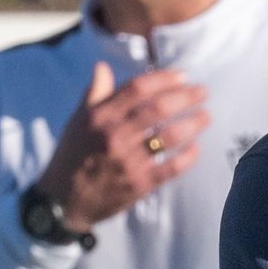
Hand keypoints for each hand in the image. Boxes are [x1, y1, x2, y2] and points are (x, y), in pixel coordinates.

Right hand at [33, 62, 206, 232]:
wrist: (61, 202)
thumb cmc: (72, 155)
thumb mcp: (77, 121)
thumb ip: (94, 94)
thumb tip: (102, 66)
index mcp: (100, 118)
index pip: (138, 89)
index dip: (164, 79)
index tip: (183, 75)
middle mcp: (114, 136)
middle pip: (158, 109)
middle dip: (186, 97)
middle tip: (203, 92)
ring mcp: (128, 162)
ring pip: (169, 137)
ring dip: (193, 124)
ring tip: (206, 116)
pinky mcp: (138, 185)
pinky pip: (171, 168)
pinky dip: (187, 156)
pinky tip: (196, 147)